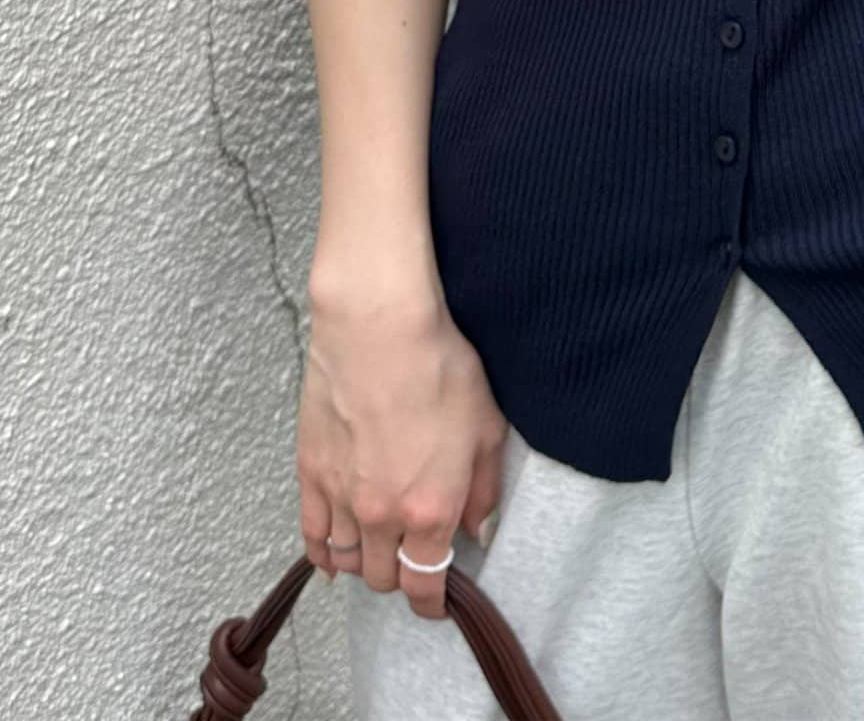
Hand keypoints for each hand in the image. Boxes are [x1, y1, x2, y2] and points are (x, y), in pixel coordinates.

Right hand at [296, 263, 507, 620]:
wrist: (379, 328)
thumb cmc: (440, 368)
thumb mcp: (487, 426)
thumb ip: (485, 488)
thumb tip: (477, 531)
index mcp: (430, 510)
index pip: (424, 584)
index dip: (431, 603)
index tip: (438, 603)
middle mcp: (380, 515)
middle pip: (383, 577)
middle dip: (402, 575)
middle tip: (414, 555)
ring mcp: (339, 497)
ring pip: (346, 560)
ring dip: (365, 562)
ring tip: (380, 546)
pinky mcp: (310, 473)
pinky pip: (311, 535)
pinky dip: (322, 553)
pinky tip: (331, 555)